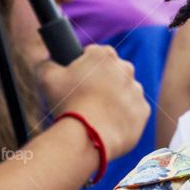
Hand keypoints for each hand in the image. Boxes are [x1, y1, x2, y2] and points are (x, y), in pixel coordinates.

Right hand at [37, 45, 150, 160]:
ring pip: (124, 92)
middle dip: (101, 82)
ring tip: (95, 115)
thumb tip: (46, 62)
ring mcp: (137, 90)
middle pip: (112, 72)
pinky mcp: (143, 111)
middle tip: (84, 99)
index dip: (83, 66)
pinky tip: (107, 125)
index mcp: (105, 55)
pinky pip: (132, 112)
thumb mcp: (46, 78)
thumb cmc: (67, 103)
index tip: (76, 79)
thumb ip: (46, 63)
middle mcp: (126, 69)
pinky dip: (122, 117)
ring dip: (113, 100)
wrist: (88, 135)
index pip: (94, 54)